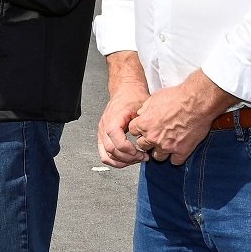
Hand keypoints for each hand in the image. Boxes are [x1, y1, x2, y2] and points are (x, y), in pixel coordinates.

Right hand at [97, 53, 150, 167]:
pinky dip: (115, 160)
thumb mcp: (142, 108)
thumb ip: (143, 125)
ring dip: (121, 161)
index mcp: (113, 119)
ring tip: (135, 160)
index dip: (129, 150)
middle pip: (111, 151)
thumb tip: (149, 141)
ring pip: (106, 155)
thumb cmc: (133, 97)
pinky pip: (104, 154)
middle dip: (128, 158)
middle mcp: (104, 126)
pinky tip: (126, 160)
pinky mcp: (103, 136)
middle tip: (142, 158)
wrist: (125, 90)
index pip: (117, 141)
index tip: (142, 153)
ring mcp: (101, 132)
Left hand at [127, 70, 236, 164]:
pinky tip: (179, 149)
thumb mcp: (155, 97)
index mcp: (144, 124)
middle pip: (143, 146)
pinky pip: (175, 162)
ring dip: (161, 151)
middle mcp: (153, 137)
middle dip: (148, 141)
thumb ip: (145, 108)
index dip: (140, 129)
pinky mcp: (181, 151)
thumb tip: (141, 114)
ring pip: (157, 157)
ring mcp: (167, 146)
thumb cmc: (178, 97)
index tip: (146, 128)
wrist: (197, 102)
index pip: (133, 131)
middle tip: (157, 135)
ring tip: (168, 143)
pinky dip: (177, 157)